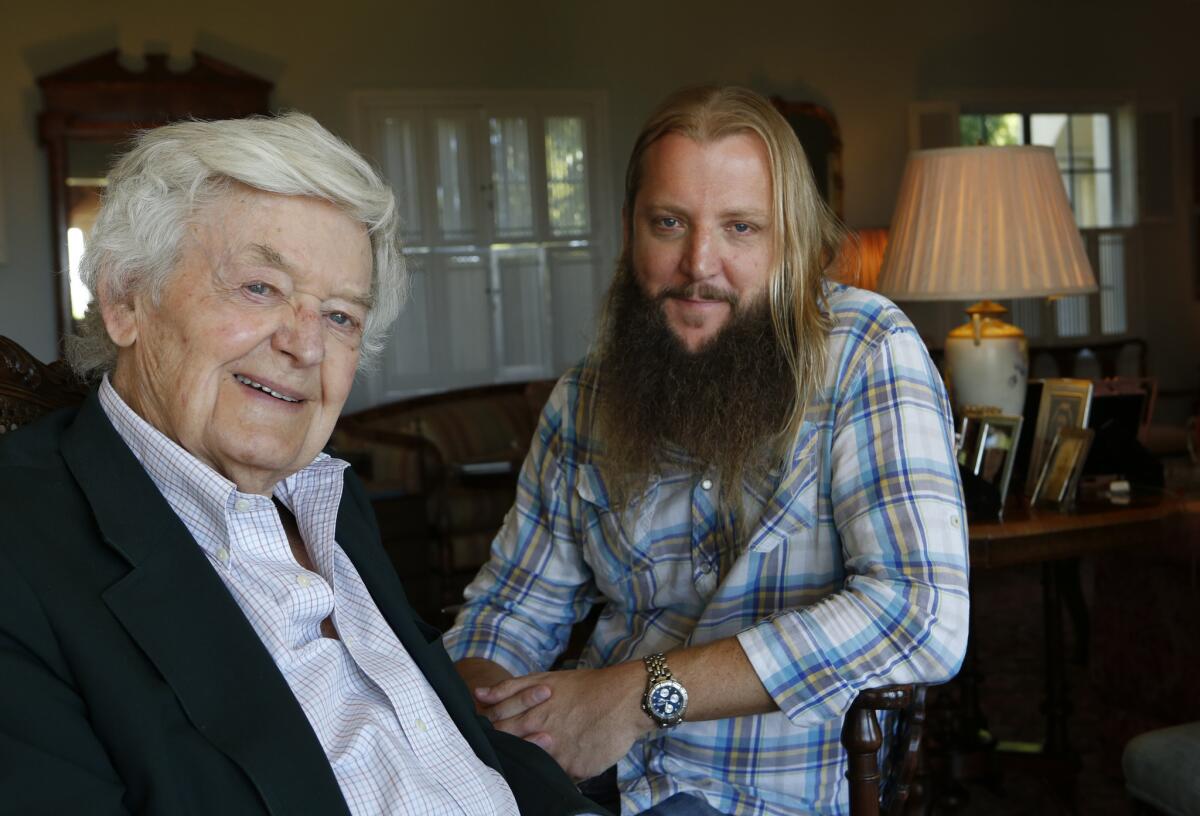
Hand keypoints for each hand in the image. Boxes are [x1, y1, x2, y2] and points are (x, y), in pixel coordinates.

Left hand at [474, 662, 649, 779]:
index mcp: (531, 712)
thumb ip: (510, 688)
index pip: (498, 728)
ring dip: (533, 763)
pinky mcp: (576, 769)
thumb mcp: (546, 679)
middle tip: (518, 744)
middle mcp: (542, 734)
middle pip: (513, 748)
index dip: (492, 731)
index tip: (494, 733)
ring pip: (535, 766)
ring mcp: (559, 754)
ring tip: (548, 750)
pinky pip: (560, 777)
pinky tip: (565, 763)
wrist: (626, 699)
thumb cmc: (586, 687)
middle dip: (509, 748)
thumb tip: (477, 694)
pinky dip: (558, 772)